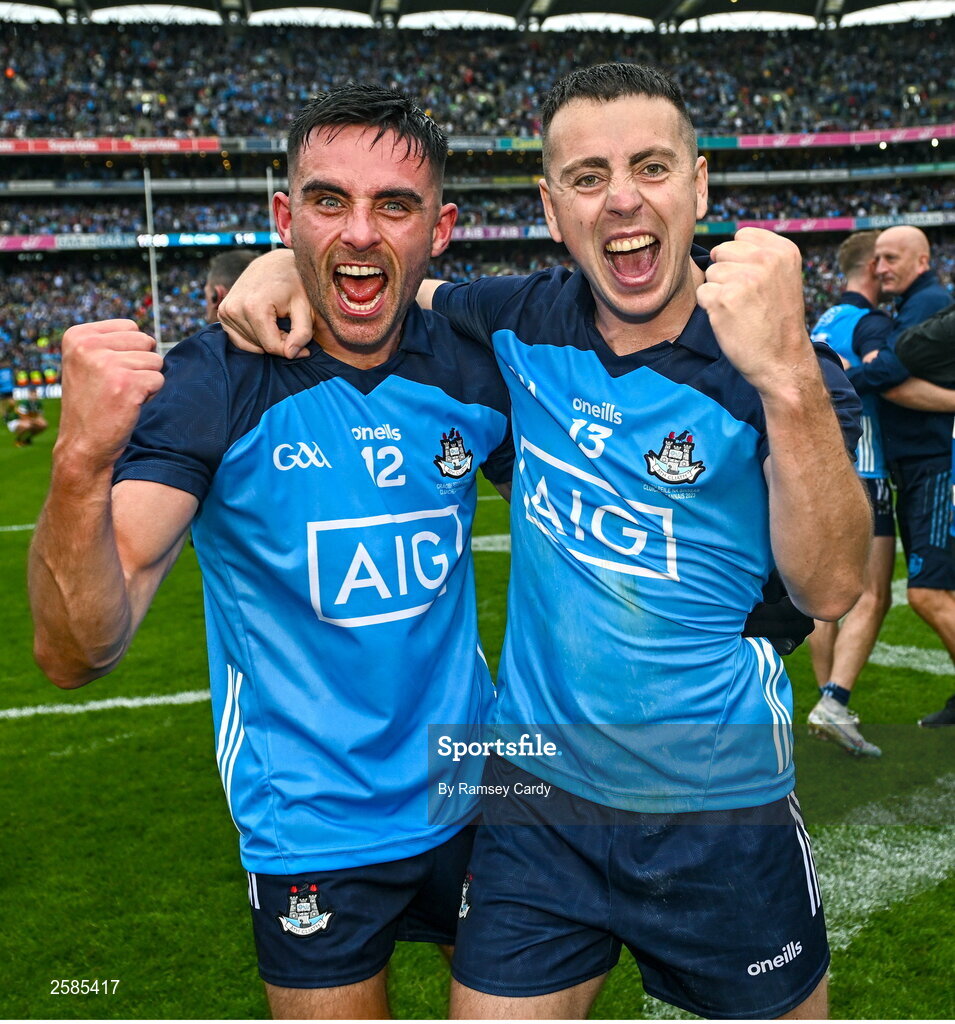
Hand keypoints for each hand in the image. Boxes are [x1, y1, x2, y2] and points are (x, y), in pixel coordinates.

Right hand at [57, 319, 164, 472]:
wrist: (83, 445)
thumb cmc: (92, 404)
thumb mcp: (87, 364)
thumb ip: (111, 343)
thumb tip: (150, 337)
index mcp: (77, 335)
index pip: (131, 327)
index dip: (130, 351)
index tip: (109, 373)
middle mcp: (88, 346)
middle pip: (146, 341)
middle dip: (141, 365)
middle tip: (118, 386)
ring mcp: (107, 364)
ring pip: (156, 361)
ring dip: (146, 381)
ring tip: (122, 396)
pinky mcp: (127, 384)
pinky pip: (159, 380)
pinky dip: (151, 395)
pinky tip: (129, 405)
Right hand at [217, 248, 313, 358]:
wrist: (275, 263)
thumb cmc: (294, 284)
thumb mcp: (305, 307)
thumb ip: (302, 333)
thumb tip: (292, 355)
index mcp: (254, 307)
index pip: (271, 346)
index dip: (290, 349)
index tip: (304, 344)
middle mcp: (234, 309)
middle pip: (260, 346)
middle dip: (279, 342)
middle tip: (291, 326)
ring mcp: (225, 310)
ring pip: (251, 344)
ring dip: (267, 339)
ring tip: (279, 322)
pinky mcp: (222, 312)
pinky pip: (238, 339)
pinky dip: (254, 338)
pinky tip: (266, 325)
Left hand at [697, 227, 814, 393]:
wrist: (781, 360)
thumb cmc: (776, 321)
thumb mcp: (782, 278)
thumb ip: (759, 256)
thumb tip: (720, 246)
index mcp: (783, 250)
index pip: (742, 235)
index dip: (738, 259)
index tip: (753, 281)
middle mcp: (766, 260)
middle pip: (721, 251)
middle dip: (726, 274)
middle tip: (746, 299)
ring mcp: (744, 279)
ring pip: (710, 273)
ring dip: (718, 292)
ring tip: (740, 310)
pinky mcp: (724, 299)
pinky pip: (702, 293)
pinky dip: (710, 308)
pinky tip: (729, 320)